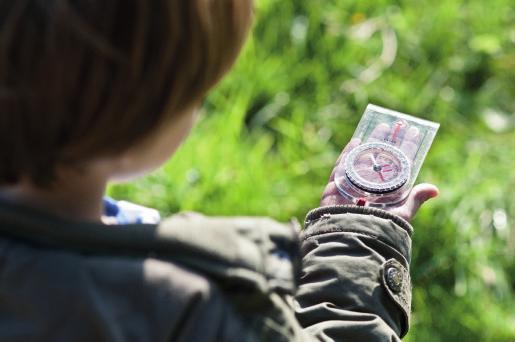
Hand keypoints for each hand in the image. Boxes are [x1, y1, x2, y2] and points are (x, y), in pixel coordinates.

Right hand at [321, 124, 438, 221]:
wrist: (352, 234)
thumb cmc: (379, 227)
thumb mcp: (401, 212)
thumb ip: (414, 199)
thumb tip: (435, 190)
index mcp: (387, 191)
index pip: (399, 164)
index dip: (406, 148)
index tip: (412, 133)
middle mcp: (371, 185)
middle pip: (381, 158)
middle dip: (388, 141)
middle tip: (396, 126)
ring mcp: (353, 183)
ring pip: (363, 158)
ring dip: (372, 142)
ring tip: (381, 127)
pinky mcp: (336, 185)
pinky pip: (342, 165)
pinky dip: (349, 152)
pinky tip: (357, 140)